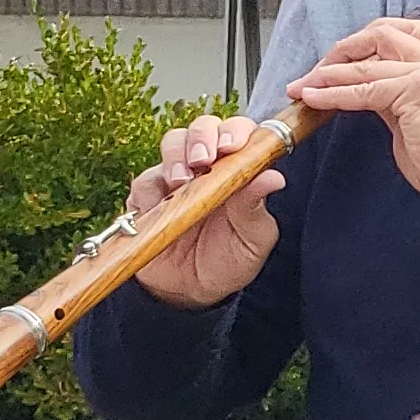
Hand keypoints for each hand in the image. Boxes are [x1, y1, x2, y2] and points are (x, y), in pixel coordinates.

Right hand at [127, 114, 283, 309]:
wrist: (192, 292)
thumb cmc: (229, 260)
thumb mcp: (252, 239)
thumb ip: (256, 207)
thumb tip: (274, 178)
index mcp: (240, 170)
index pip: (240, 133)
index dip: (237, 131)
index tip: (234, 146)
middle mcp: (208, 166)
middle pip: (203, 127)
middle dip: (203, 136)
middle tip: (205, 159)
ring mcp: (176, 176)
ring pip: (172, 143)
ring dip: (177, 156)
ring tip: (183, 181)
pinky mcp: (147, 195)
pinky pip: (145, 179)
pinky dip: (153, 187)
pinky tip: (160, 203)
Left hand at [286, 18, 419, 201]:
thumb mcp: (417, 118)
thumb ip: (394, 98)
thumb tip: (362, 91)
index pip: (400, 34)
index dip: (364, 41)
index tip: (339, 60)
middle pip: (382, 33)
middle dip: (344, 49)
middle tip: (317, 70)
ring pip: (367, 63)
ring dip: (328, 73)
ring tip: (304, 85)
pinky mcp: (416, 91)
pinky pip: (364, 90)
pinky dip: (334, 94)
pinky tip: (315, 98)